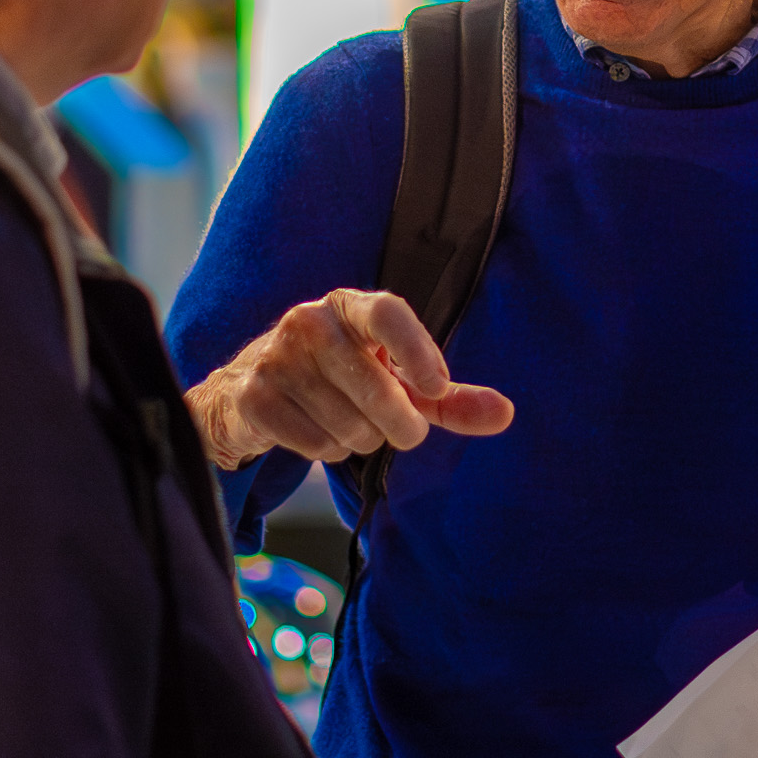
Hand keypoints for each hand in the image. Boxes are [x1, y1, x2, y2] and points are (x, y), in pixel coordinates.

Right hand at [187, 289, 514, 468]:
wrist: (251, 390)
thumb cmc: (343, 381)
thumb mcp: (398, 383)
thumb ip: (449, 399)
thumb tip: (506, 414)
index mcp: (352, 306)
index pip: (388, 313)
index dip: (418, 350)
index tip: (437, 387)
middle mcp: (310, 321)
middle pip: (376, 388)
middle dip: (399, 425)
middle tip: (399, 429)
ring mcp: (276, 357)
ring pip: (348, 425)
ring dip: (360, 440)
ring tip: (346, 422)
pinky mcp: (254, 396)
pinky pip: (315, 444)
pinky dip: (327, 451)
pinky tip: (316, 431)